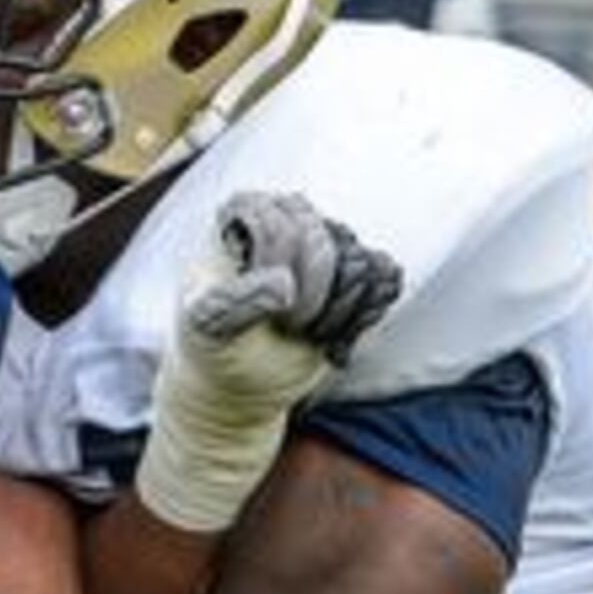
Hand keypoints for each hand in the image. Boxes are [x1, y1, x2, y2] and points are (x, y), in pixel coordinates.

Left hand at [180, 188, 402, 401]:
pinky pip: (384, 280)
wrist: (239, 380)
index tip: (268, 307)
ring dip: (337, 313)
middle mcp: (290, 216)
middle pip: (327, 245)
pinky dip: (363, 316)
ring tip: (304, 331)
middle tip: (287, 326)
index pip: (284, 228)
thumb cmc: (212, 346)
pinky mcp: (355, 271)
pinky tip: (331, 335)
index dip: (284, 276)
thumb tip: (285, 284)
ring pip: (360, 263)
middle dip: (311, 299)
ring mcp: (326, 242)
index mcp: (244, 213)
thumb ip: (237, 300)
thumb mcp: (208, 327)